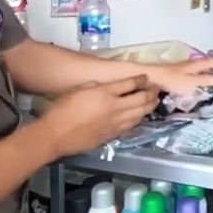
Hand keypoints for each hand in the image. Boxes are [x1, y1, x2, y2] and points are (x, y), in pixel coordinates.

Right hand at [40, 75, 159, 157]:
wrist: (56, 135)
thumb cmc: (62, 109)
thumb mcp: (79, 89)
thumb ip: (96, 86)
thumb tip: (107, 87)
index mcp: (104, 93)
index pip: (130, 84)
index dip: (140, 79)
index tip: (145, 77)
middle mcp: (114, 108)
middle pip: (141, 99)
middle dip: (151, 93)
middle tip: (156, 89)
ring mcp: (115, 123)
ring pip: (140, 114)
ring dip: (149, 106)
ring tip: (154, 101)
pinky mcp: (113, 135)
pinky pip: (131, 125)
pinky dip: (139, 119)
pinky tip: (141, 116)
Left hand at [145, 57, 212, 94]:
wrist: (151, 77)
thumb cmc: (170, 80)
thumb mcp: (190, 82)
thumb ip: (204, 80)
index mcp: (196, 65)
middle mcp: (192, 64)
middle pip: (210, 61)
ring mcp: (185, 67)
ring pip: (203, 65)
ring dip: (212, 67)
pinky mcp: (178, 72)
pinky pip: (196, 70)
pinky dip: (203, 72)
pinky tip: (200, 79)